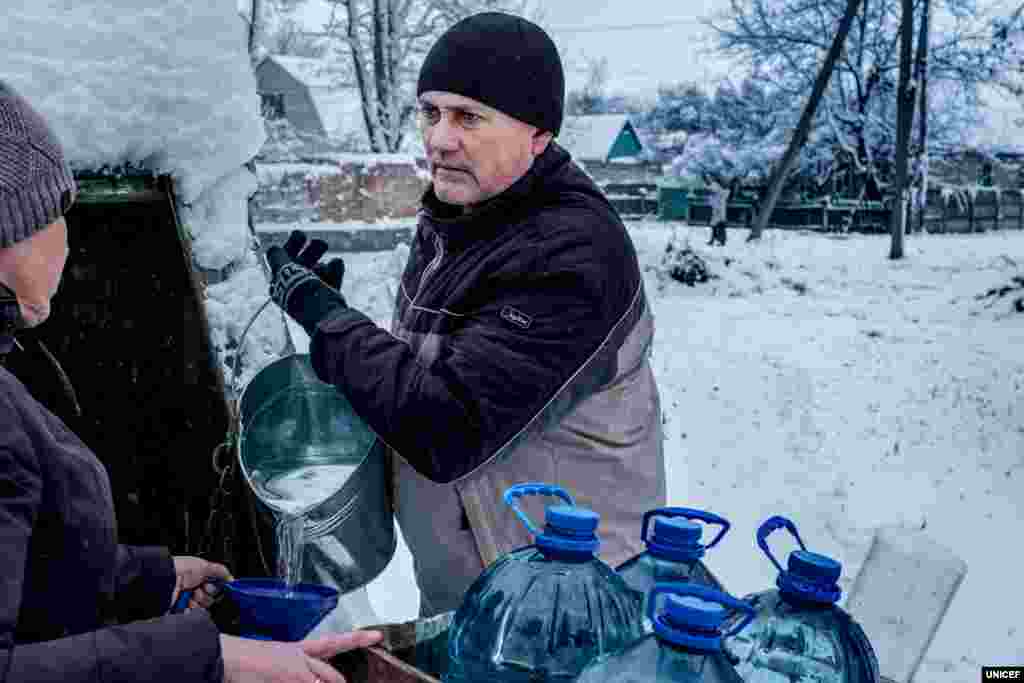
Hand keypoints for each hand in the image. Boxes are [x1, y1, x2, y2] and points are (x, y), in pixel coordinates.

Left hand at [171, 556, 232, 610]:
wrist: (165, 579)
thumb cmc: (182, 569)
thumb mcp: (205, 566)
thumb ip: (220, 571)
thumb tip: (231, 578)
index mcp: (199, 576)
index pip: (214, 587)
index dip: (215, 588)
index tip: (211, 585)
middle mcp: (193, 587)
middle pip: (209, 598)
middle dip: (205, 595)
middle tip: (198, 589)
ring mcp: (186, 598)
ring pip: (201, 607)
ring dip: (197, 601)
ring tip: (190, 595)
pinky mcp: (180, 607)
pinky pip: (191, 613)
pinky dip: (189, 609)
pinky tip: (186, 603)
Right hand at [220, 630, 382, 682]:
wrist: (224, 657)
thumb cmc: (241, 661)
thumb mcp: (273, 661)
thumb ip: (292, 668)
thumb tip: (303, 676)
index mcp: (296, 650)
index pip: (332, 643)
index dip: (358, 639)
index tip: (376, 636)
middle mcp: (301, 659)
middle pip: (333, 674)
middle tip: (343, 682)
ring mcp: (298, 672)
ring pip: (324, 681)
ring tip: (301, 678)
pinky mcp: (292, 679)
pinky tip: (284, 681)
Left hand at [267, 230, 347, 336]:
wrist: (324, 313)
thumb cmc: (301, 291)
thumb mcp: (285, 270)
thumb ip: (278, 258)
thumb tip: (272, 248)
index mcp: (279, 285)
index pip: (282, 263)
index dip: (290, 247)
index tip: (301, 234)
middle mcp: (294, 291)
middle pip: (301, 267)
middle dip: (310, 252)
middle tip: (321, 243)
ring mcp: (311, 295)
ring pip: (316, 273)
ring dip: (322, 260)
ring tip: (329, 251)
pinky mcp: (328, 299)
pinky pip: (330, 281)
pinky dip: (334, 270)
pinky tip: (337, 262)